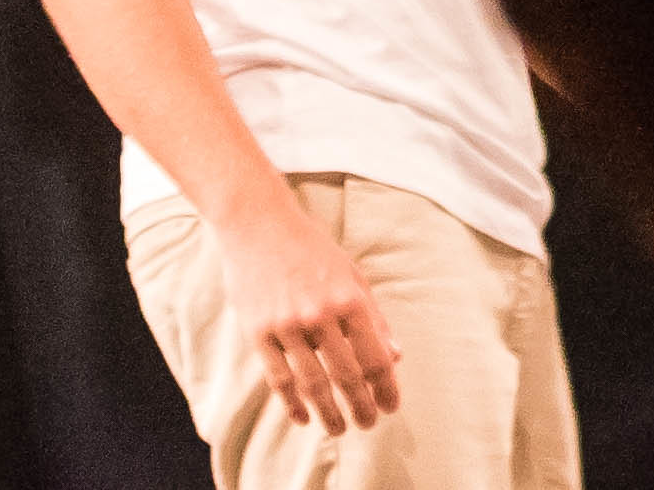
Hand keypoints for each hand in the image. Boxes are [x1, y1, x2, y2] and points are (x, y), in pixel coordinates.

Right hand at [207, 187, 401, 433]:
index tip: (391, 407)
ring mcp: (287, 325)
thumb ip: (374, 317)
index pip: (374, 356)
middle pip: (346, 376)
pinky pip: (278, 378)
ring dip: (328, 412)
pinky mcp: (258, 332)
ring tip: (338, 429)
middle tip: (368, 424)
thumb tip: (395, 357)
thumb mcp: (352, 274)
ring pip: (312, 383)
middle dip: (360, 406)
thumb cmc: (311, 248)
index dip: (385, 387)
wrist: (259, 224)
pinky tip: (303, 417)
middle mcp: (321, 314)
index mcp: (350, 299)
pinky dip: (292, 403)